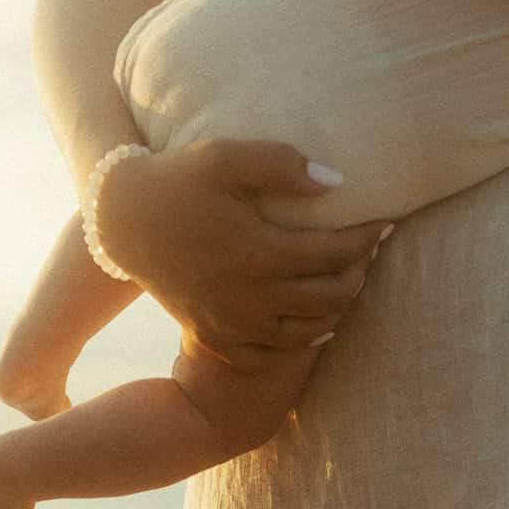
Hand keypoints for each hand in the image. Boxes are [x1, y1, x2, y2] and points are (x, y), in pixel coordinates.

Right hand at [97, 139, 393, 366]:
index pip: (332, 253)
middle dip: (357, 273)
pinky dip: (305, 337)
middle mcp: (250, 299)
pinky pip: (277, 351)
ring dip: (338, 308)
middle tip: (368, 252)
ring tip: (348, 280)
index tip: (384, 224)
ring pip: (310, 331)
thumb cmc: (179, 182)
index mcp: (256, 252)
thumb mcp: (223, 156)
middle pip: (329, 297)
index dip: (365, 239)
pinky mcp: (221, 341)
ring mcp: (235, 326)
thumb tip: (336, 182)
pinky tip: (318, 320)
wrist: (124, 225)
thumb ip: (281, 163)